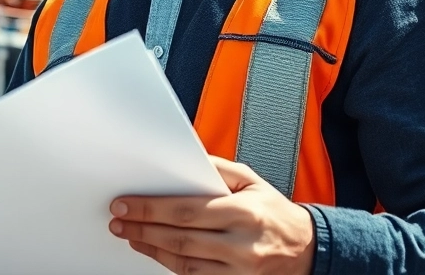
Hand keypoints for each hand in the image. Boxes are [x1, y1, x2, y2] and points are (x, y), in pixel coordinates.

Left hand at [109, 156, 315, 274]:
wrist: (306, 249)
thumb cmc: (274, 211)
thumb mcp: (251, 181)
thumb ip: (215, 169)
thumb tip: (180, 160)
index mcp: (245, 212)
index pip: (187, 210)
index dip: (151, 208)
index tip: (126, 204)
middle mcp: (242, 244)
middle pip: (180, 238)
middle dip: (143, 228)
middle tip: (118, 220)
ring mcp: (239, 269)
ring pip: (184, 261)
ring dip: (151, 248)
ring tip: (130, 235)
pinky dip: (170, 263)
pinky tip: (154, 251)